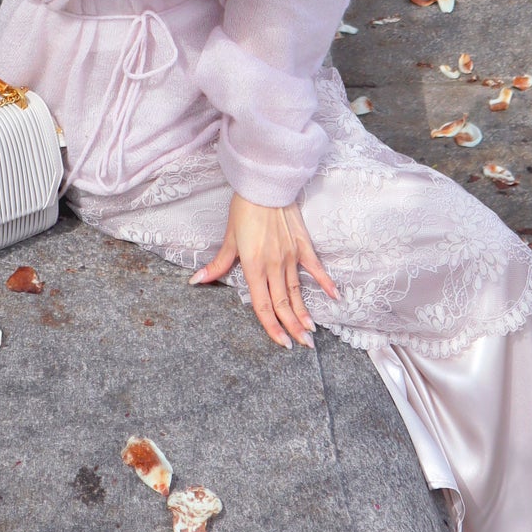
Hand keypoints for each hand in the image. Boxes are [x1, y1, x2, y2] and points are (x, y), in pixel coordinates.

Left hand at [187, 193, 339, 347]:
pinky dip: (325, 282)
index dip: (272, 327)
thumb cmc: (243, 209)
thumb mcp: (228, 238)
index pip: (262, 305)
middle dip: (292, 327)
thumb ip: (218, 265)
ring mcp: (290, 256)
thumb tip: (196, 281)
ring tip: (311, 332)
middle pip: (283, 303)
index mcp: (253, 266)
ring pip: (297, 291)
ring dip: (305, 313)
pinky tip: (335, 296)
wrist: (264, 184)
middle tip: (303, 346)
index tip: (282, 343)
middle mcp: (273, 265)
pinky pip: (315, 267)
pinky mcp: (302, 244)